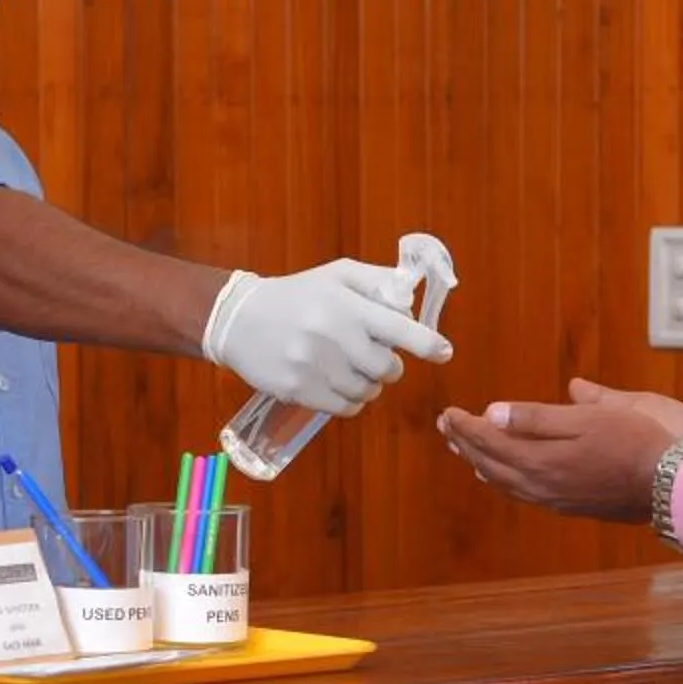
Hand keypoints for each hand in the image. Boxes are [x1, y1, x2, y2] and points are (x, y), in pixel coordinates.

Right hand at [204, 259, 451, 416]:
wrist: (238, 319)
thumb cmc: (296, 295)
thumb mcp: (336, 275)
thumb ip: (377, 282)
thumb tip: (411, 301)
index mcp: (347, 306)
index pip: (401, 330)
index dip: (428, 344)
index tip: (444, 352)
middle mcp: (334, 337)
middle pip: (388, 368)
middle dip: (388, 365)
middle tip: (374, 356)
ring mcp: (316, 367)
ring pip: (368, 392)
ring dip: (369, 385)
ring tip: (351, 369)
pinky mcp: (300, 391)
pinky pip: (346, 408)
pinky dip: (351, 401)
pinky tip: (338, 385)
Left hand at [437, 378, 682, 523]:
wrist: (673, 483)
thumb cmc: (637, 442)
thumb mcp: (589, 419)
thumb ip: (538, 419)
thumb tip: (494, 413)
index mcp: (542, 460)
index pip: (490, 441)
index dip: (466, 426)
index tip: (448, 412)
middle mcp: (541, 485)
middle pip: (490, 463)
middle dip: (466, 443)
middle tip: (447, 427)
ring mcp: (555, 498)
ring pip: (504, 481)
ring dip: (480, 462)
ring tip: (464, 448)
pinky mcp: (570, 505)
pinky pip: (522, 492)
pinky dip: (502, 478)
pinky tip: (501, 474)